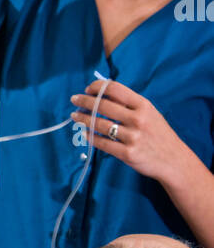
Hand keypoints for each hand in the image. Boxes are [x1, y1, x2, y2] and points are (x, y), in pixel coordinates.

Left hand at [70, 79, 190, 185]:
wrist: (174, 160)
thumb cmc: (159, 134)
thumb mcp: (150, 113)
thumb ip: (129, 104)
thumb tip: (102, 93)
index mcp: (143, 105)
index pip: (115, 89)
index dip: (97, 87)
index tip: (87, 89)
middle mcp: (138, 119)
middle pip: (103, 105)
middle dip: (84, 101)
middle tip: (74, 100)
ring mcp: (132, 137)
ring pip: (99, 125)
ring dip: (83, 119)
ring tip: (75, 116)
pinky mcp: (127, 154)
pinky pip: (102, 144)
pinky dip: (90, 137)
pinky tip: (84, 133)